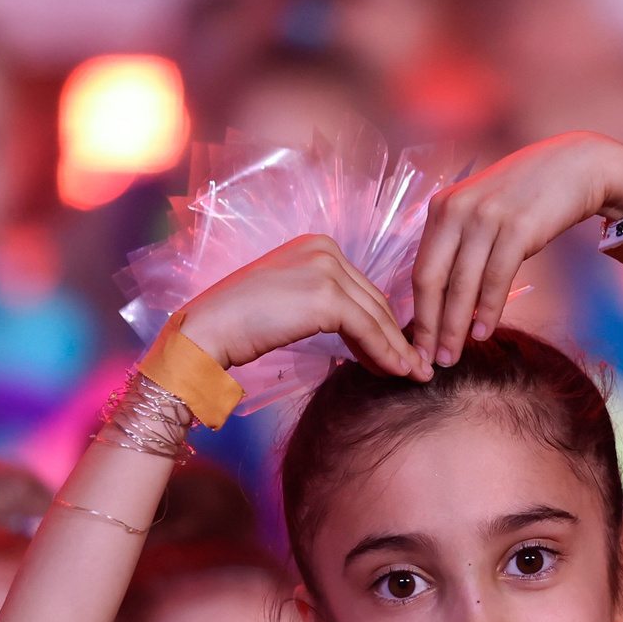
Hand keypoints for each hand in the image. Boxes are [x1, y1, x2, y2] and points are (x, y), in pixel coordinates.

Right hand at [178, 233, 430, 380]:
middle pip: (374, 301)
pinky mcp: (326, 296)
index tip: (399, 352)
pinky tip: (396, 372)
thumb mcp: (289, 303)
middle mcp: (325, 249)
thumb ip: (324, 306)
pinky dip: (386, 353)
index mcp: (316, 246)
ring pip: (376, 316)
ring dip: (397, 349)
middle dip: (396, 337)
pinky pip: (368, 329)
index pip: (361, 289)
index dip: (382, 325)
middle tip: (416, 367)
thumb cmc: (239, 324)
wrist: (207, 330)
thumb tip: (363, 331)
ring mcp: (326, 269)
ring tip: (412, 375)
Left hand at [410, 133, 622, 365]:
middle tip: (428, 361)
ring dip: (455, 327)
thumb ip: (462, 246)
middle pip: (431, 279)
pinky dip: (487, 310)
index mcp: (442, 207)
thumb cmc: (529, 196)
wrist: (577, 165)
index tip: (416, 344)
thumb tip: (448, 299)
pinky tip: (483, 332)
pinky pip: (495, 279)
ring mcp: (486, 217)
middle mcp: (457, 210)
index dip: (417, 312)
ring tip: (452, 357)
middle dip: (428, 326)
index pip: (419, 269)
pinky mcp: (516, 227)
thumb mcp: (483, 213)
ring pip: (461, 284)